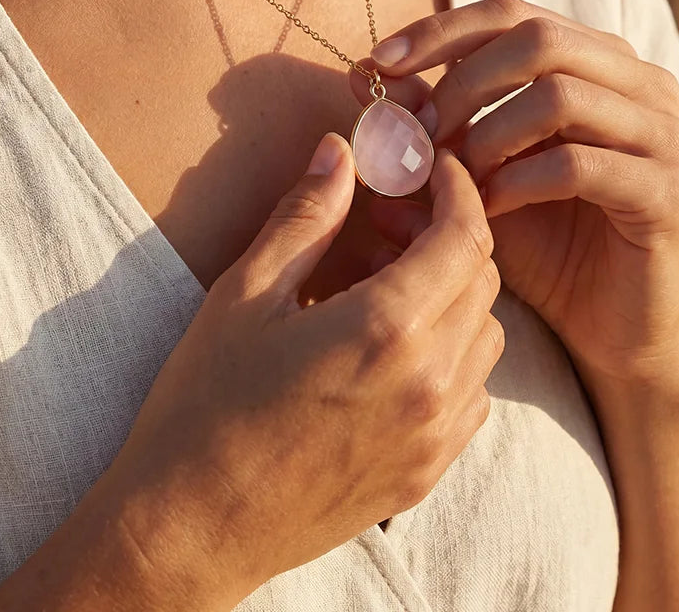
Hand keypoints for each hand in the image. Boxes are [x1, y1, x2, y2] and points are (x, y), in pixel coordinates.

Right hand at [106, 135, 502, 608]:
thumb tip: (340, 151)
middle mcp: (430, 382)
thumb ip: (306, 216)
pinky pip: (474, 394)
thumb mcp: (246, 294)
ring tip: (389, 288)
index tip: (437, 169)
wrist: (190, 528)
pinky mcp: (428, 472)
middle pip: (483, 282)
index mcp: (386, 328)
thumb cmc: (206, 403)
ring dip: (454, 296)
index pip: (466, 237)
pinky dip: (455, 356)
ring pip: (488, 337)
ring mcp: (435, 434)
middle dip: (450, 237)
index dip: (458, 190)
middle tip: (393, 224)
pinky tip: (395, 352)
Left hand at [355, 0, 678, 384]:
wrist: (604, 326)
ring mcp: (662, 134)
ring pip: (559, 95)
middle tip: (417, 133)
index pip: (512, 13)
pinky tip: (488, 211)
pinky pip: (577, 165)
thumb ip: (430, 120)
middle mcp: (641, 83)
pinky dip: (517, 182)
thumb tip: (363, 75)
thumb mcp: (474, 170)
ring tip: (453, 177)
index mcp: (597, 60)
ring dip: (486, 134)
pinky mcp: (666, 192)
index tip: (378, 61)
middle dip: (460, 84)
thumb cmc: (537, 239)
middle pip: (538, 40)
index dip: (441, 31)